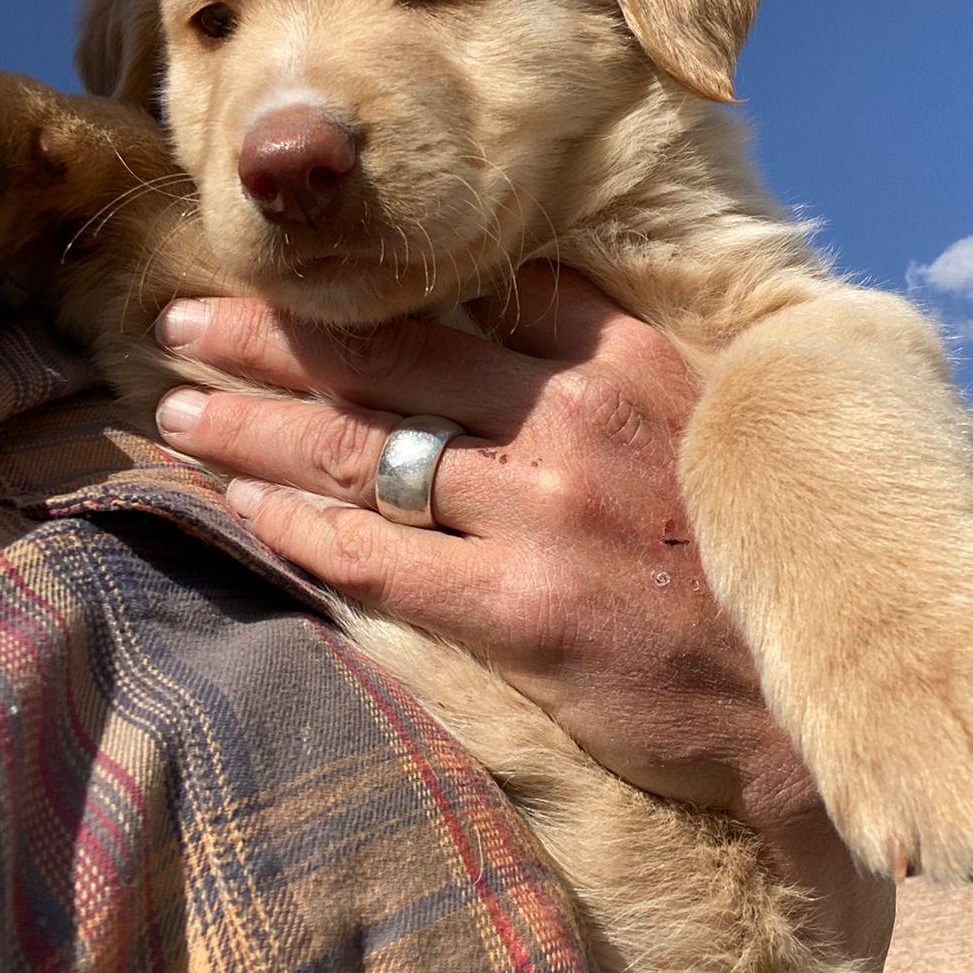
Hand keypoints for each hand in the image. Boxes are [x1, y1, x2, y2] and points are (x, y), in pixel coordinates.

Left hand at [154, 265, 892, 968]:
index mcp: (620, 357)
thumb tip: (506, 299)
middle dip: (268, 336)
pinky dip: (297, 529)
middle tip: (181, 318)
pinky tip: (237, 509)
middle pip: (386, 357)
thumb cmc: (745, 549)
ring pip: (361, 450)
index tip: (290, 282)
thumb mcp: (703, 416)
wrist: (797, 690)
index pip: (461, 295)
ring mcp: (544, 513)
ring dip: (252, 428)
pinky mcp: (521, 609)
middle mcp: (574, 417)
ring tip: (175, 410)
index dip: (358, 289)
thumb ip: (608, 353)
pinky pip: (377, 557)